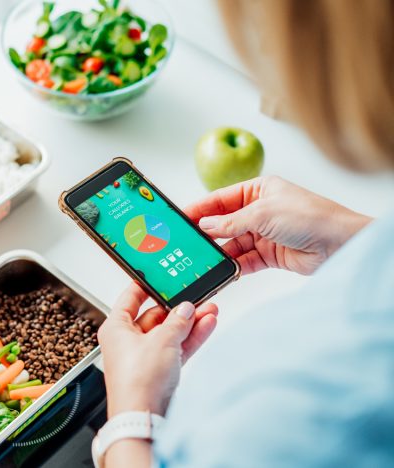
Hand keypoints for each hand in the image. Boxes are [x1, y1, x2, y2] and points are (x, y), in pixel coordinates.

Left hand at [98, 282, 217, 416]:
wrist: (143, 418)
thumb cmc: (137, 382)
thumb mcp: (161, 340)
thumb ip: (177, 321)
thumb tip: (185, 309)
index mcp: (115, 328)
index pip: (129, 298)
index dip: (144, 285)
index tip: (158, 276)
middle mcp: (127, 342)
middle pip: (154, 316)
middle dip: (178, 308)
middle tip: (195, 297)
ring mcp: (144, 357)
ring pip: (169, 333)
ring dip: (190, 322)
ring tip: (209, 308)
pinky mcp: (159, 371)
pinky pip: (177, 348)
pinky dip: (191, 337)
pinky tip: (207, 324)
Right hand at [184, 176, 371, 274]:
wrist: (340, 243)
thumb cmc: (309, 216)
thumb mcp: (263, 213)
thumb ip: (231, 221)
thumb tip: (206, 225)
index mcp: (258, 190)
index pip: (220, 199)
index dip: (200, 208)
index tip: (182, 217)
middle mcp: (259, 211)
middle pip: (224, 223)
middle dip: (207, 233)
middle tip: (187, 242)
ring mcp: (264, 233)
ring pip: (233, 244)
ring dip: (220, 253)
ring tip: (203, 260)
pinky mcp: (270, 254)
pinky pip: (245, 260)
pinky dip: (234, 266)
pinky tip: (223, 270)